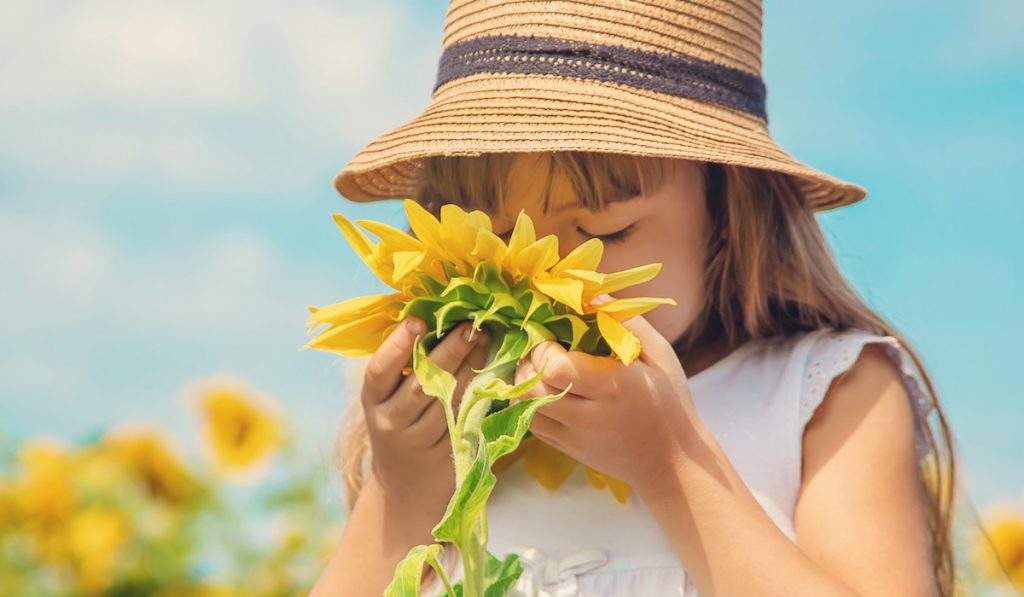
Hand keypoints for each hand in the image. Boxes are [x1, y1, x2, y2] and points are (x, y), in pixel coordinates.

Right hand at [361, 318, 489, 513]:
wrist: (408, 488)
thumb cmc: (401, 426)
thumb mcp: (388, 400)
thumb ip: (402, 368)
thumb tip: (430, 316)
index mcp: (373, 401)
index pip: (379, 371)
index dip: (396, 346)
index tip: (417, 322)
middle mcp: (391, 423)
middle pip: (423, 383)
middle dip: (450, 350)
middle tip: (471, 326)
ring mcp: (420, 442)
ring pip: (450, 399)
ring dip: (471, 367)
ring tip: (486, 341)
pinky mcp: (448, 454)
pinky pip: (467, 417)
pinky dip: (481, 393)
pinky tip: (492, 372)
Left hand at [510, 311, 700, 498]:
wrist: (673, 462)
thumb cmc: (670, 402)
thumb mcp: (659, 356)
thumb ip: (626, 323)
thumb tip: (592, 296)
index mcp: (614, 388)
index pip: (556, 368)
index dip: (544, 348)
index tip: (553, 337)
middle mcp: (590, 417)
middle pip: (531, 388)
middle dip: (527, 362)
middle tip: (540, 350)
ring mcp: (576, 438)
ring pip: (524, 408)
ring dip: (523, 383)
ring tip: (539, 369)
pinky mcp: (568, 451)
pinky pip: (533, 425)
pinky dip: (529, 403)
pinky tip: (546, 390)